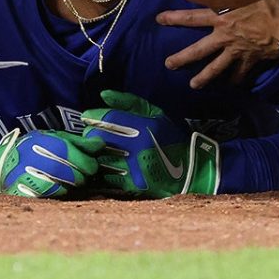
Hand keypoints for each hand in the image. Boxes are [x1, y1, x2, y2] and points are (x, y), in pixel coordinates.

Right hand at [0, 128, 103, 197]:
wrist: (2, 163)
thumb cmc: (33, 148)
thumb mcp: (54, 137)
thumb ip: (78, 142)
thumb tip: (100, 145)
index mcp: (52, 145)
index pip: (84, 162)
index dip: (90, 164)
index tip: (90, 165)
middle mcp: (44, 162)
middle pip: (78, 177)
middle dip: (83, 176)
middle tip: (79, 173)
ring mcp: (35, 179)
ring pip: (67, 189)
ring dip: (71, 185)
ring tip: (65, 178)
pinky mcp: (27, 194)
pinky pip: (53, 197)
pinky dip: (57, 193)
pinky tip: (54, 186)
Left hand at [81, 90, 218, 197]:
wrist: (189, 171)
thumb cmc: (170, 138)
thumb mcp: (156, 114)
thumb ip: (128, 102)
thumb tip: (103, 95)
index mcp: (144, 125)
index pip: (107, 117)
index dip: (93, 115)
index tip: (89, 116)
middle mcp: (137, 145)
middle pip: (98, 136)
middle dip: (91, 133)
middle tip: (93, 133)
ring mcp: (134, 166)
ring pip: (99, 155)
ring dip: (94, 151)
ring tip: (99, 148)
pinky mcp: (131, 184)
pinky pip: (105, 174)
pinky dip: (102, 168)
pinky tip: (107, 164)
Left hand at [156, 0, 278, 88]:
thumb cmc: (271, 5)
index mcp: (221, 17)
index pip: (192, 17)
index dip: (174, 18)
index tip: (159, 20)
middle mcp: (224, 36)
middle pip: (198, 50)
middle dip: (182, 58)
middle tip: (168, 64)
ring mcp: (235, 51)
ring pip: (215, 67)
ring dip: (204, 77)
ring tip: (193, 85)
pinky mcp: (248, 60)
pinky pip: (241, 73)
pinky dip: (236, 79)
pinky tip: (231, 85)